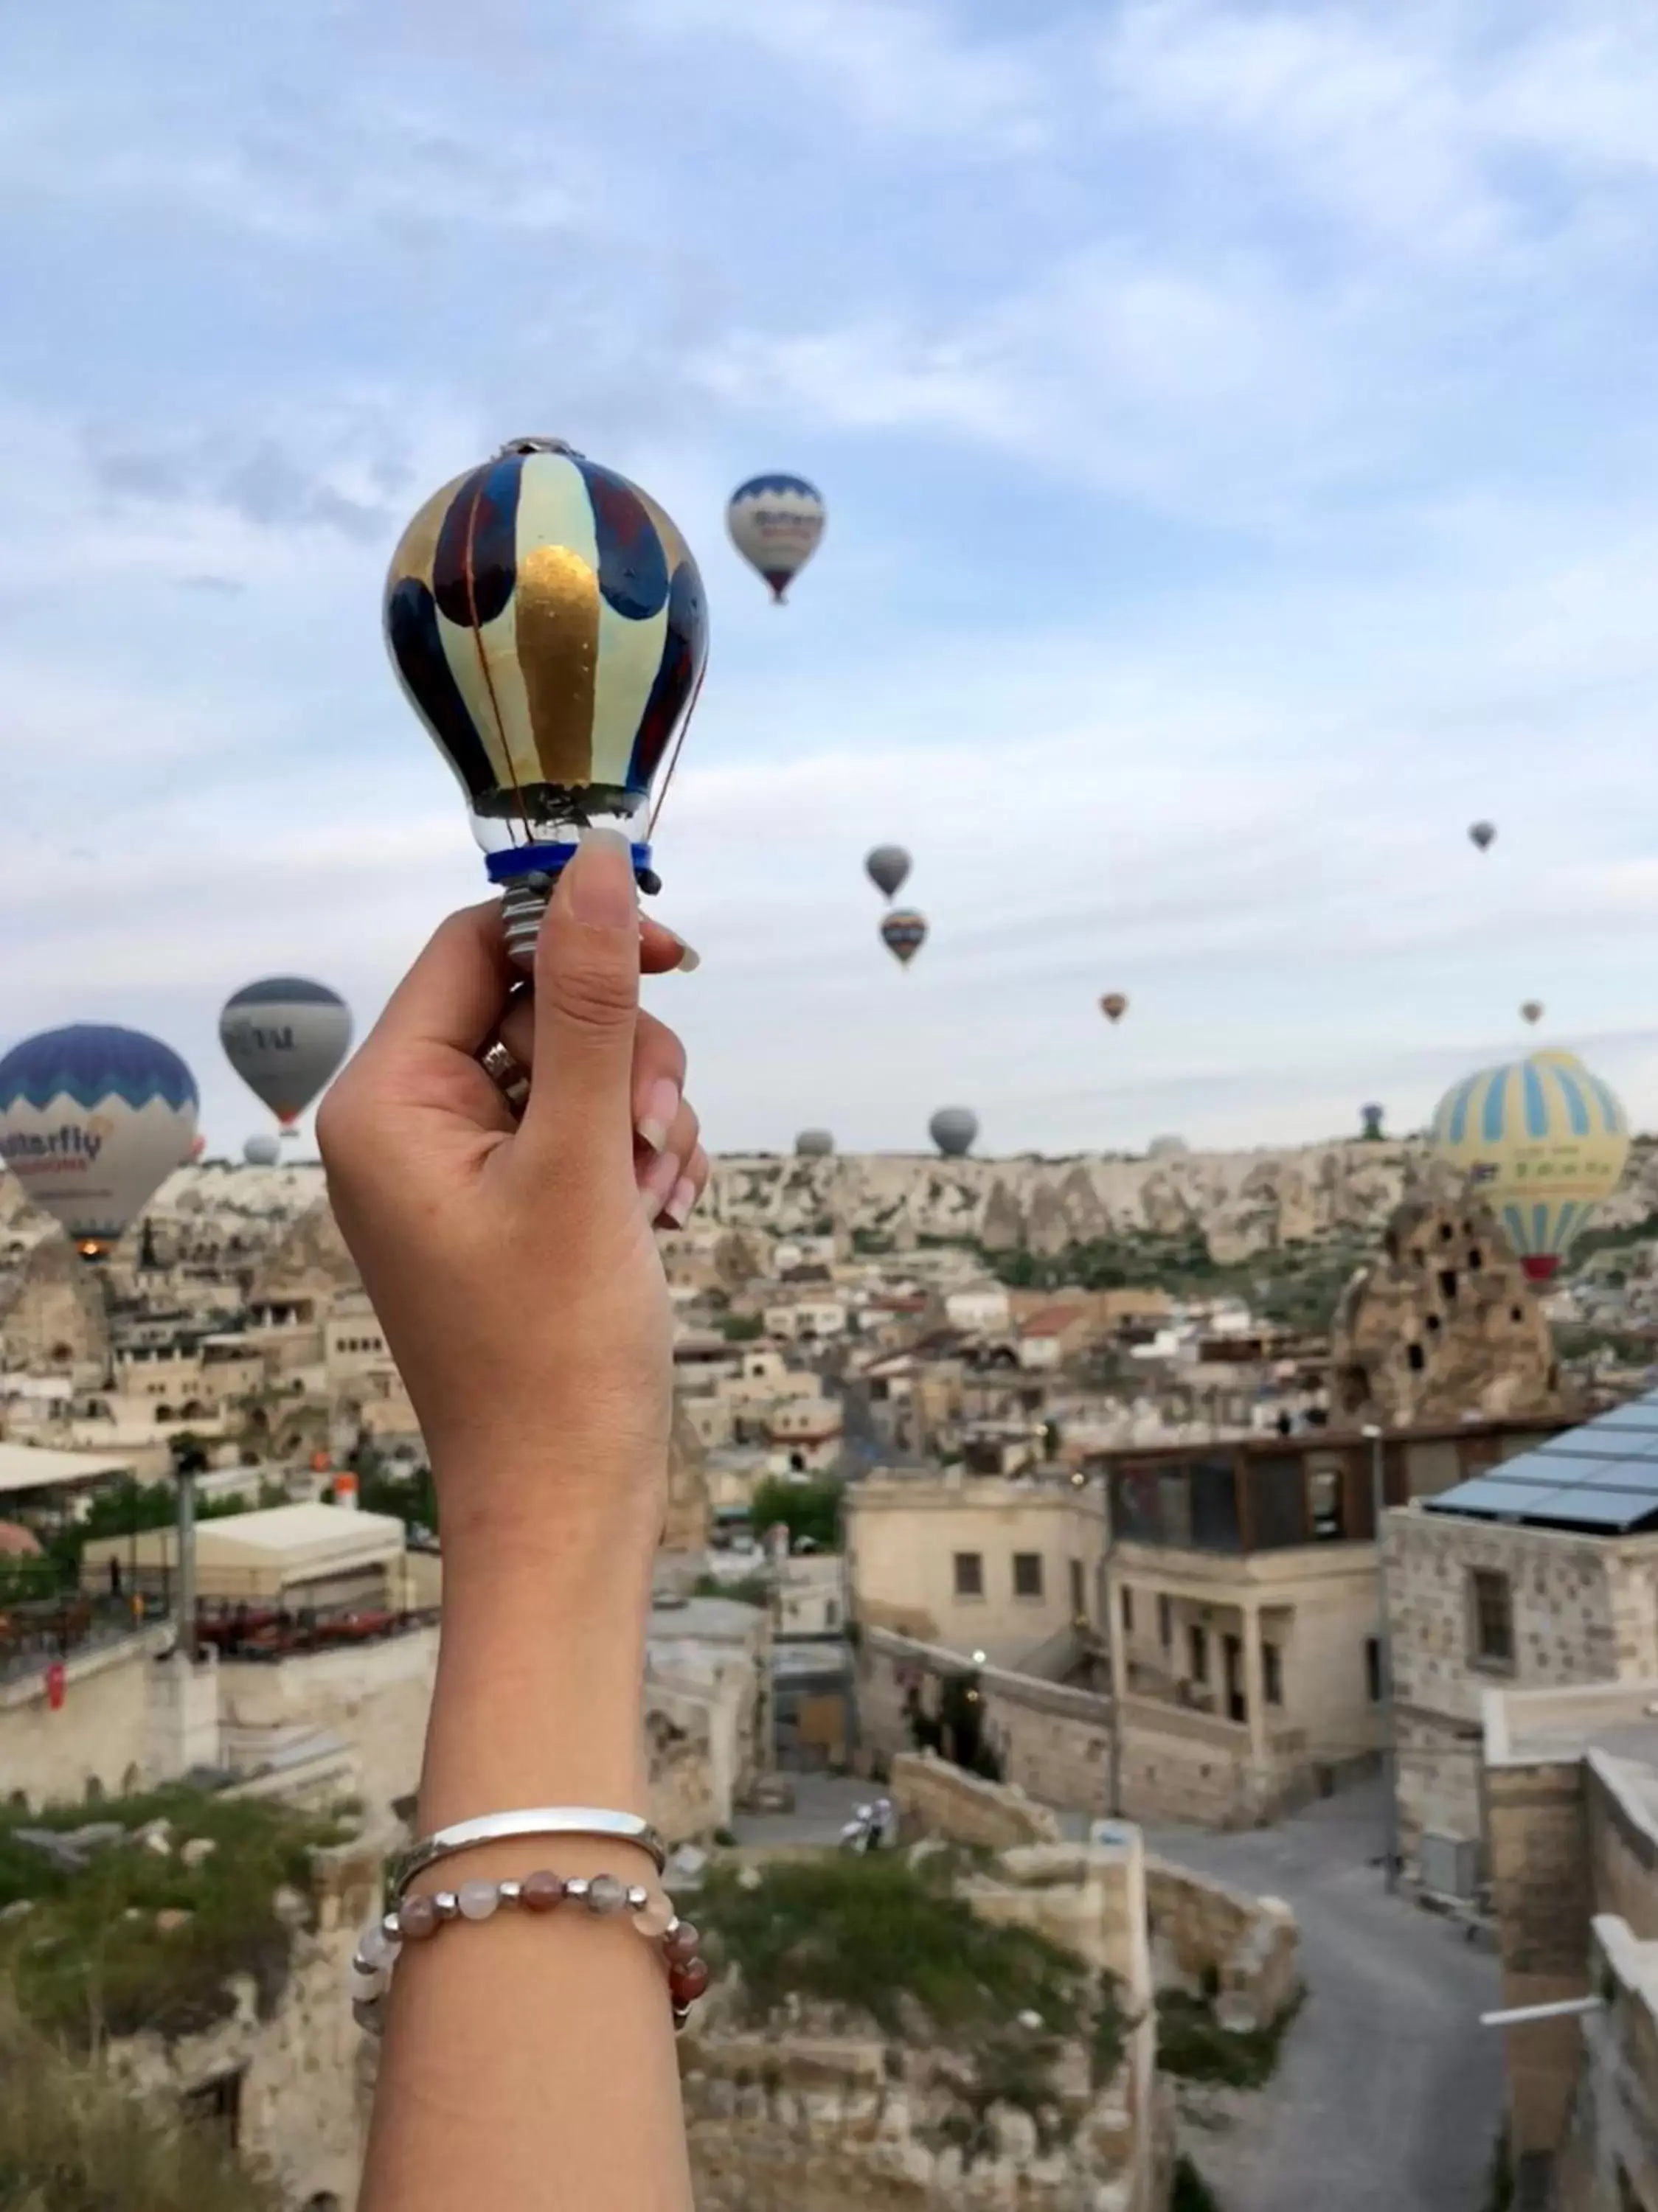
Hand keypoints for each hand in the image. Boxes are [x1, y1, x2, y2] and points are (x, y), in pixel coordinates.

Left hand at [317, 829, 709, 1579]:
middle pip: (537, 1003)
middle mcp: (410, 1126)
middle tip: (649, 1138)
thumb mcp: (580, 1156)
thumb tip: (596, 866)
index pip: (475, 947)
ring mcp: (463, 1169)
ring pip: (577, 1065)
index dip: (574, 934)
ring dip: (640, 1111)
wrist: (565, 1501)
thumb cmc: (554, 1350)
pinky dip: (636, 1155)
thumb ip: (589, 1004)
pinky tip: (658, 1214)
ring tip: (654, 1195)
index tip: (671, 954)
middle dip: (620, 1057)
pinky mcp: (513, 1204)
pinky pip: (586, 1126)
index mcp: (386, 1104)